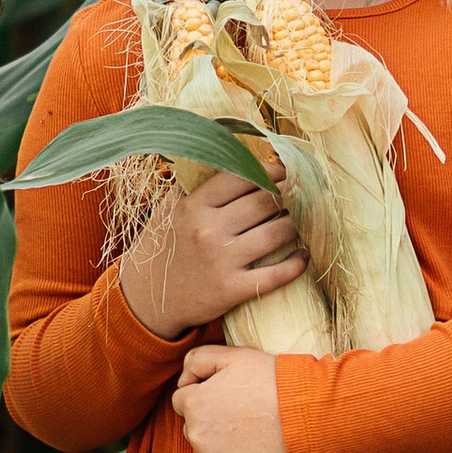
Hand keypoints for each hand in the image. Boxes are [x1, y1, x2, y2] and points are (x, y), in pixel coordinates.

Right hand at [117, 167, 306, 340]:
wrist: (148, 299)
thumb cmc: (165, 247)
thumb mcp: (170, 209)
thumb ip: (196, 183)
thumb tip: (228, 153)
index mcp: (194, 206)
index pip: (242, 177)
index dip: (269, 171)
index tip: (283, 171)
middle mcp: (208, 231)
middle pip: (265, 202)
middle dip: (287, 198)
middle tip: (296, 198)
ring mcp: (221, 261)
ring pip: (277, 233)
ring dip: (295, 226)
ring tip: (297, 223)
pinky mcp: (232, 290)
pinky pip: (277, 274)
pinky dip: (296, 264)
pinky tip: (303, 256)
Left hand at [173, 344, 291, 452]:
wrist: (309, 415)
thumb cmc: (274, 381)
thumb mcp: (234, 355)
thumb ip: (197, 360)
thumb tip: (183, 381)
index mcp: (193, 404)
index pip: (183, 401)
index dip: (206, 396)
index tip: (231, 397)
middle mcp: (195, 435)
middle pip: (194, 429)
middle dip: (212, 422)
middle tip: (246, 416)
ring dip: (220, 448)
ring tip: (253, 436)